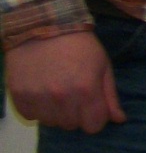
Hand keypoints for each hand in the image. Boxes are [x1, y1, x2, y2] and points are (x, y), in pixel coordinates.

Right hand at [4, 28, 125, 131]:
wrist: (44, 25)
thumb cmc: (80, 45)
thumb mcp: (103, 66)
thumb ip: (110, 96)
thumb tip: (119, 120)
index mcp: (86, 90)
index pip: (93, 127)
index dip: (95, 118)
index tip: (92, 106)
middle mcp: (61, 98)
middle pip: (72, 126)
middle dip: (76, 114)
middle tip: (73, 93)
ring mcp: (38, 97)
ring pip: (51, 123)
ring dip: (56, 112)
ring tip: (56, 91)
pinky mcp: (19, 95)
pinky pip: (30, 116)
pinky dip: (36, 108)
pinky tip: (41, 90)